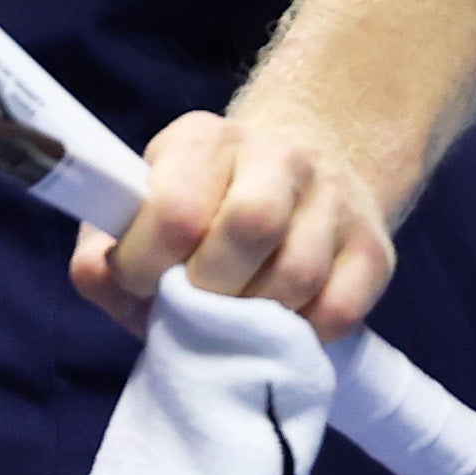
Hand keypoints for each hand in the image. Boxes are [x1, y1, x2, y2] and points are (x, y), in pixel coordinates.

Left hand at [72, 105, 401, 344]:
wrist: (304, 172)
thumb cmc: (204, 204)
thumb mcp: (145, 206)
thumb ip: (105, 246)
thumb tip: (101, 276)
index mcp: (203, 140)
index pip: (174, 205)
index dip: (146, 263)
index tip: (139, 285)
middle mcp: (276, 156)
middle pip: (250, 226)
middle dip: (208, 288)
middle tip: (192, 306)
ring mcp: (333, 200)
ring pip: (298, 273)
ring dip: (254, 317)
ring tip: (233, 320)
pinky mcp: (374, 248)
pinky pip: (339, 308)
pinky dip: (302, 334)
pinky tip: (278, 328)